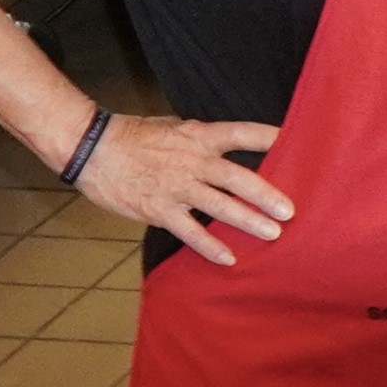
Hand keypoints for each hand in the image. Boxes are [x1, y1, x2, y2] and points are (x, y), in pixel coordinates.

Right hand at [75, 113, 293, 262]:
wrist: (91, 148)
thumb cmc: (133, 137)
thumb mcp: (172, 127)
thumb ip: (200, 138)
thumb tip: (226, 146)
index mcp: (197, 136)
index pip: (240, 133)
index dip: (267, 137)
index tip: (294, 143)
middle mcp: (191, 160)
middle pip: (236, 177)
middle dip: (266, 194)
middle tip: (290, 210)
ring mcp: (175, 186)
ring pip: (219, 205)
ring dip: (247, 220)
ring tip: (272, 233)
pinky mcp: (158, 209)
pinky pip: (190, 231)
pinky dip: (210, 246)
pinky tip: (229, 258)